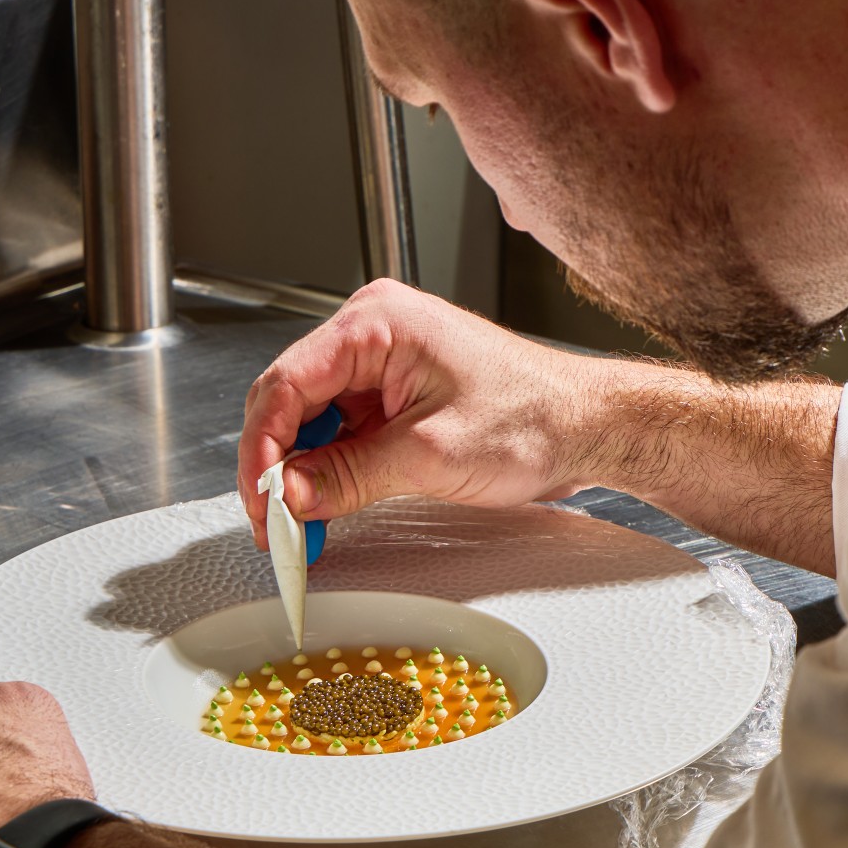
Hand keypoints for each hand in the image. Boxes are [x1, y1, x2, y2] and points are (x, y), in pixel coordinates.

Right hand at [237, 279, 610, 548]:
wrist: (588, 427)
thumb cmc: (535, 419)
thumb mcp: (430, 456)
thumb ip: (349, 476)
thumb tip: (289, 497)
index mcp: (377, 323)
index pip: (286, 383)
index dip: (262, 448)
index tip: (260, 501)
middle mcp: (374, 331)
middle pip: (290, 398)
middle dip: (277, 464)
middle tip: (275, 524)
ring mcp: (383, 361)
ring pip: (312, 417)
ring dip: (302, 471)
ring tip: (301, 522)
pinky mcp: (394, 392)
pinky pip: (342, 428)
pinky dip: (330, 467)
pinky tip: (328, 503)